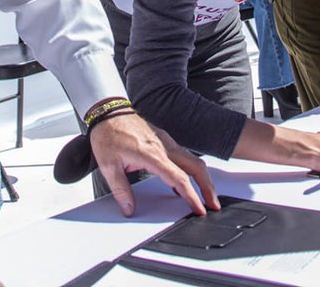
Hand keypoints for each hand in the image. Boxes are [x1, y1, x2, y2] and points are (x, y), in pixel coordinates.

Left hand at [89, 112, 219, 216]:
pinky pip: (183, 156)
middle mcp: (164, 146)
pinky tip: (184, 182)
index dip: (192, 196)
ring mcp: (166, 142)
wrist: (107, 110)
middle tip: (213, 204)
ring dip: (201, 178)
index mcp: (152, 154)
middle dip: (208, 187)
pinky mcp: (163, 140)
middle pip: (196, 167)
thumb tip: (129, 208)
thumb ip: (121, 190)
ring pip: (192, 160)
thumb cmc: (107, 133)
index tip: (199, 209)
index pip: (179, 178)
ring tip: (204, 196)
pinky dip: (191, 170)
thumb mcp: (108, 165)